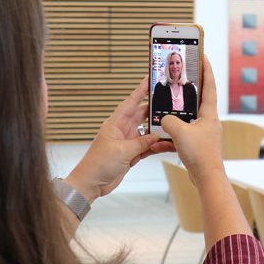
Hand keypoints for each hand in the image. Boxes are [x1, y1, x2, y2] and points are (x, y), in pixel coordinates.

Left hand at [65, 78, 174, 200]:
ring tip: (172, 124)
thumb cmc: (98, 164)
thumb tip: (156, 135)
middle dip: (154, 108)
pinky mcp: (131, 154)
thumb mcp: (122, 151)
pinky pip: (147, 146)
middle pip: (141, 115)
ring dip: (158, 130)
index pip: (130, 102)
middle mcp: (122, 130)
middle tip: (169, 101)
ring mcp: (127, 142)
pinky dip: (156, 145)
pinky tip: (166, 144)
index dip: (140, 90)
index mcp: (115, 124)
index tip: (150, 79)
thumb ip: (142, 142)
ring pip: (147, 131)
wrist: (91, 183)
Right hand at [160, 55, 223, 184]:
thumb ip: (169, 120)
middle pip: (197, 100)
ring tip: (162, 114)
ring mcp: (203, 134)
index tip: (203, 56)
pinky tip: (158, 142)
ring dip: (174, 118)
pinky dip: (170, 137)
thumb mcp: (180, 132)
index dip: (206, 69)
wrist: (207, 178)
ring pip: (186, 120)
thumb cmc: (200, 154)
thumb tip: (164, 119)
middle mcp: (208, 122)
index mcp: (209, 114)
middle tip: (178, 79)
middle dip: (187, 91)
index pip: (209, 85)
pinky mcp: (197, 145)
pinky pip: (181, 136)